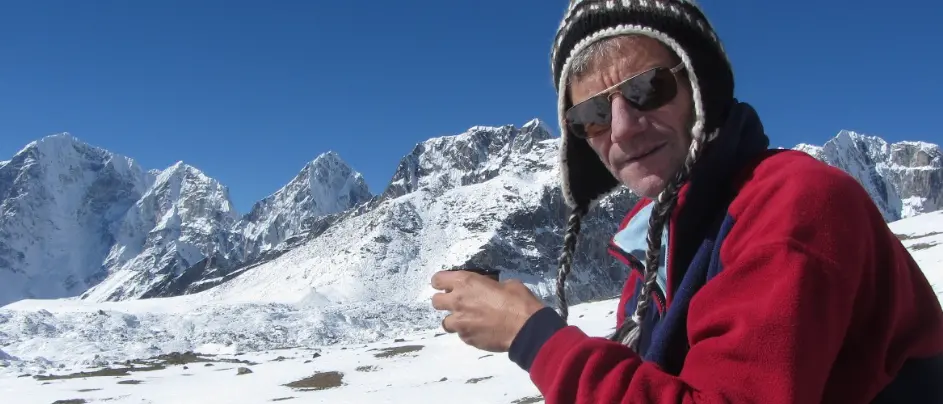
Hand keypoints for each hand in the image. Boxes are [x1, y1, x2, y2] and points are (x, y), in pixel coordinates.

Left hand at [430, 269, 545, 351]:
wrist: (526, 329)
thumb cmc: (518, 301)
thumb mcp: (505, 283)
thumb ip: (488, 285)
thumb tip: (487, 287)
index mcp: (465, 283)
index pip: (437, 279)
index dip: (441, 282)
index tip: (448, 285)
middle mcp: (457, 301)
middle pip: (435, 301)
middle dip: (444, 301)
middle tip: (457, 302)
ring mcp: (460, 323)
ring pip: (445, 322)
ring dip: (455, 319)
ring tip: (469, 320)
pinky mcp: (466, 338)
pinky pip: (461, 334)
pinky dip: (468, 332)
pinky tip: (481, 330)